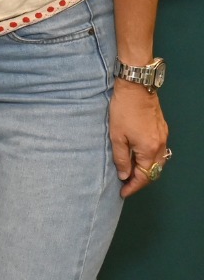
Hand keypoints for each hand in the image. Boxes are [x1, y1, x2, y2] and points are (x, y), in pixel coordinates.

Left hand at [109, 80, 169, 197]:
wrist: (136, 87)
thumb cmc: (123, 110)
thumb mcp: (116, 136)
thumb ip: (121, 158)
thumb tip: (124, 175)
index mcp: (149, 149)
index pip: (144, 176)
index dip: (133, 186)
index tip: (123, 192)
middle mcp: (160, 145)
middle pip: (154, 171)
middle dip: (140, 180)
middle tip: (125, 183)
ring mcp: (163, 136)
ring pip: (158, 161)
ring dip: (146, 169)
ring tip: (131, 171)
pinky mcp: (162, 129)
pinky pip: (158, 150)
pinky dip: (149, 158)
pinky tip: (138, 156)